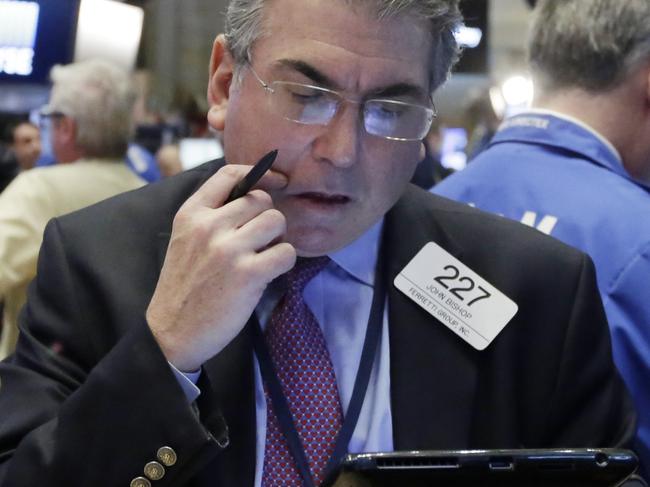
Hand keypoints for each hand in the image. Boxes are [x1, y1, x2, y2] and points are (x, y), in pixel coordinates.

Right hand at [146, 164, 295, 370]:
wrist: (173, 332)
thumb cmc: (185, 286)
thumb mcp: (185, 240)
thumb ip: (211, 216)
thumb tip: (253, 196)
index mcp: (191, 214)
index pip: (229, 174)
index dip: (260, 173)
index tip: (276, 181)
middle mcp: (209, 226)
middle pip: (261, 200)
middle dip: (266, 218)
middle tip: (260, 240)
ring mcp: (229, 250)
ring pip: (276, 221)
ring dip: (277, 238)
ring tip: (263, 255)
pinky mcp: (248, 274)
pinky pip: (286, 252)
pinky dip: (284, 261)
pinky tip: (269, 271)